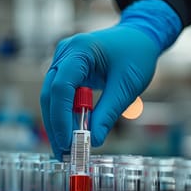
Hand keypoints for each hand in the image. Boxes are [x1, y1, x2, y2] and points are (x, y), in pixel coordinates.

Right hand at [40, 26, 160, 158]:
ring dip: (57, 124)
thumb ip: (108, 114)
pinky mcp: (66, 70)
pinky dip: (65, 115)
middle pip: (50, 95)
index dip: (61, 118)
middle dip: (55, 126)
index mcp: (79, 50)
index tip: (68, 142)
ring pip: (51, 98)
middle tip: (63, 154)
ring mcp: (63, 61)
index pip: (61, 87)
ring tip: (65, 150)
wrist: (139, 37)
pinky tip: (69, 134)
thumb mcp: (126, 87)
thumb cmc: (136, 56)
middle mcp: (65, 53)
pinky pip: (60, 96)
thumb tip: (93, 141)